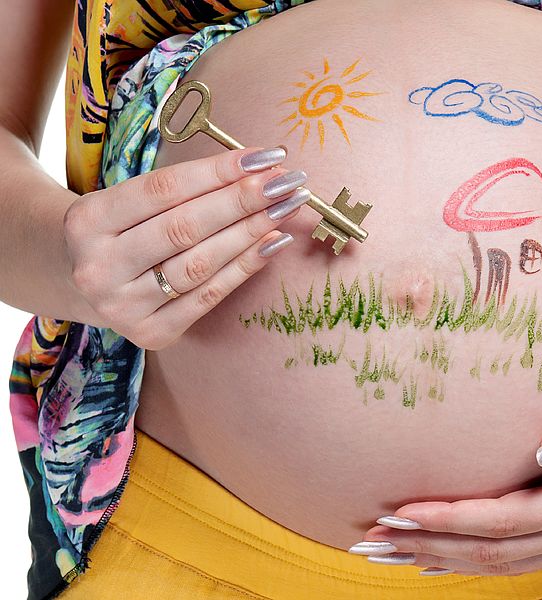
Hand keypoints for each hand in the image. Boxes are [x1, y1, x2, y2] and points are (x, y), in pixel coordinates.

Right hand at [62, 147, 309, 348]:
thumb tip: (258, 168)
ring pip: (201, 264)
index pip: (164, 189)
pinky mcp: (151, 334)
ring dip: (252, 232)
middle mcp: (99, 267)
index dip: (218, 171)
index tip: (265, 157)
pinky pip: (210, 296)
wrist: (81, 283)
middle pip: (185, 228)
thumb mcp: (129, 201)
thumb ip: (184, 188)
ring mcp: (124, 306)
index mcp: (87, 222)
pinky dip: (246, 266)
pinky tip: (274, 241)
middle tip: (287, 181)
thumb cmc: (120, 230)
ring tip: (287, 207)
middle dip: (244, 200)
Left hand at [354, 392, 541, 575]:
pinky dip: (467, 562)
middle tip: (372, 541)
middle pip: (486, 551)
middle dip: (425, 546)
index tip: (401, 512)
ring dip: (438, 558)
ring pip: (493, 564)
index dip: (448, 520)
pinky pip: (509, 562)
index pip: (500, 521)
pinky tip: (437, 559)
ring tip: (388, 553)